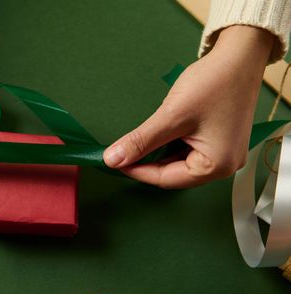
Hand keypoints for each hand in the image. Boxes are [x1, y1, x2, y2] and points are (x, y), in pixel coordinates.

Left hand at [103, 25, 274, 188]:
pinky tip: (159, 134)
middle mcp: (225, 166)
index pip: (166, 179)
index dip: (137, 171)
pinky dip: (170, 144)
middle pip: (173, 174)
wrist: (240, 55)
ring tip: (140, 139)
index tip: (114, 162)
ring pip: (179, 162)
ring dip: (158, 153)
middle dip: (147, 162)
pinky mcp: (220, 141)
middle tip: (123, 151)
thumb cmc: (215, 82)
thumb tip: (113, 159)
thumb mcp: (171, 115)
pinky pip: (188, 150)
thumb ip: (140, 141)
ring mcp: (224, 153)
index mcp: (217, 166)